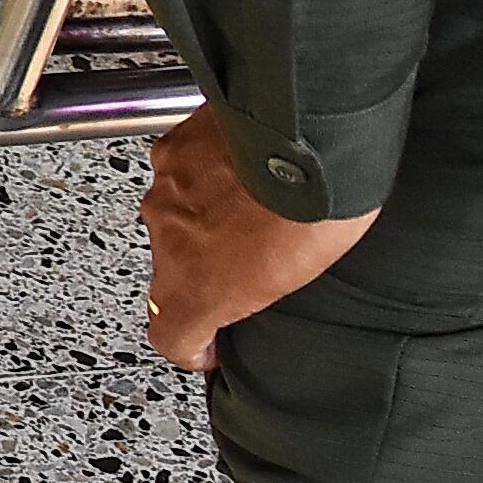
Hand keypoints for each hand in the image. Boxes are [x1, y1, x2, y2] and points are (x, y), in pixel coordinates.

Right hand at [142, 105, 377, 370]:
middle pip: (174, 267)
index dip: (194, 346)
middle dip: (207, 263)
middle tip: (254, 253)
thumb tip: (258, 285)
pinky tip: (243, 162)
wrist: (307, 136)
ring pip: (177, 215)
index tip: (212, 344)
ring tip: (255, 199)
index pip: (170, 337)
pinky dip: (208, 169)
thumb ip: (259, 289)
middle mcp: (169, 239)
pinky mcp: (175, 146)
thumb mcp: (301, 277)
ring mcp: (167, 190)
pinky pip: (184, 169)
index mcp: (197, 288)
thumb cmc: (315, 208)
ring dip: (208, 214)